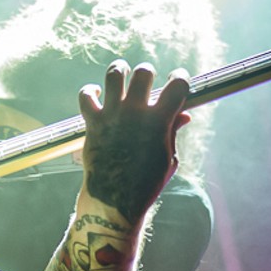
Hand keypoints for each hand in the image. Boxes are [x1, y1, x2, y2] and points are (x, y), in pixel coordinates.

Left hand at [78, 60, 191, 223]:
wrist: (115, 200)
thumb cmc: (146, 182)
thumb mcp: (168, 158)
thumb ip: (172, 131)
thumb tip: (183, 115)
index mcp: (160, 121)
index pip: (177, 86)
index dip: (181, 78)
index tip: (179, 79)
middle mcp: (135, 113)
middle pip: (143, 73)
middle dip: (147, 72)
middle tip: (146, 79)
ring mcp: (113, 115)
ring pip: (114, 75)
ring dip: (119, 70)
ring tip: (121, 72)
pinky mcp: (93, 122)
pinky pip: (86, 96)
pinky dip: (90, 91)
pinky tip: (96, 92)